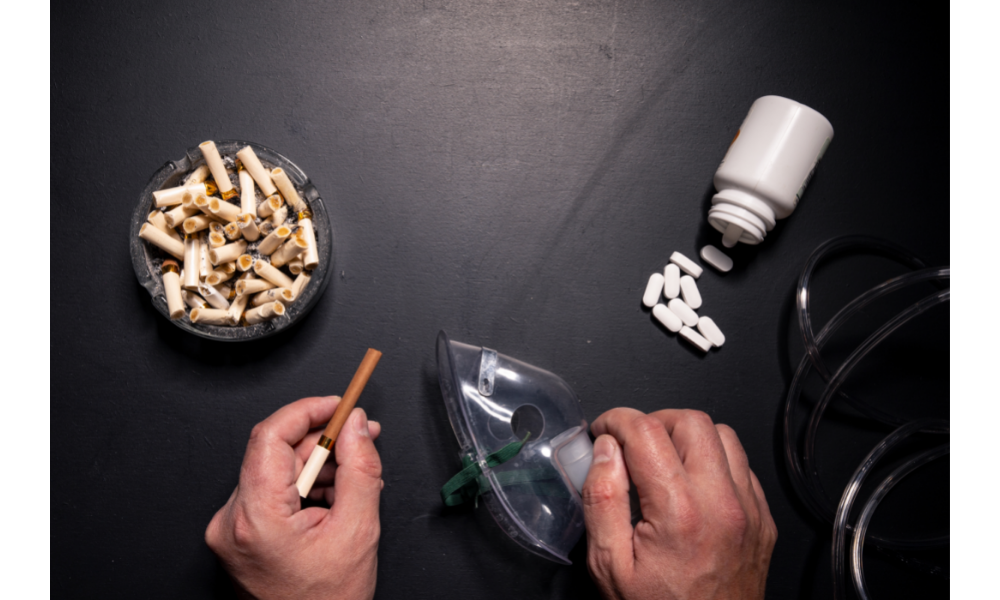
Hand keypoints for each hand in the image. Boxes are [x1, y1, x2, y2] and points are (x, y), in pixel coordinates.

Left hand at [205, 396, 383, 599]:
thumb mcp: (358, 530)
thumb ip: (360, 468)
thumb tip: (355, 426)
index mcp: (256, 518)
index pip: (270, 436)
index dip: (308, 411)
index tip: (338, 405)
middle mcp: (232, 521)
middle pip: (278, 453)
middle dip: (324, 443)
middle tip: (362, 437)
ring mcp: (231, 529)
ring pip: (278, 471)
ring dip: (319, 468)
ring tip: (352, 487)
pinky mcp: (238, 534)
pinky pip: (272, 492)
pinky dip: (304, 487)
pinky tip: (332, 502)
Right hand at [582, 408, 776, 599]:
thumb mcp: (609, 565)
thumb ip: (602, 500)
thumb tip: (604, 450)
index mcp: (679, 512)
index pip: (647, 431)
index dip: (617, 420)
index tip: (603, 431)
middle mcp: (722, 504)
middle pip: (691, 421)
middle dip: (654, 422)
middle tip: (632, 445)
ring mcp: (749, 510)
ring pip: (723, 435)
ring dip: (688, 438)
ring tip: (663, 462)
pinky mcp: (762, 520)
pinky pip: (742, 466)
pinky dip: (714, 462)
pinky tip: (691, 485)